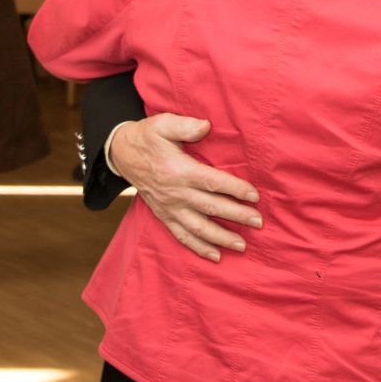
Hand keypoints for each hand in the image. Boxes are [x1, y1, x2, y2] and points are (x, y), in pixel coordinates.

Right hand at [111, 113, 262, 261]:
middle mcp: (176, 193)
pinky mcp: (164, 216)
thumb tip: (206, 126)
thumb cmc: (148, 137)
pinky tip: (216, 256)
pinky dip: (199, 248)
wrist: (122, 154)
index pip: (212, 182)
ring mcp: (169, 208)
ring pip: (199, 227)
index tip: (255, 196)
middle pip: (211, 207)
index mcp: (180, 171)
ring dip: (221, 238)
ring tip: (242, 245)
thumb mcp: (163, 124)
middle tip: (258, 222)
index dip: (235, 189)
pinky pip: (182, 236)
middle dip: (236, 216)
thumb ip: (185, 126)